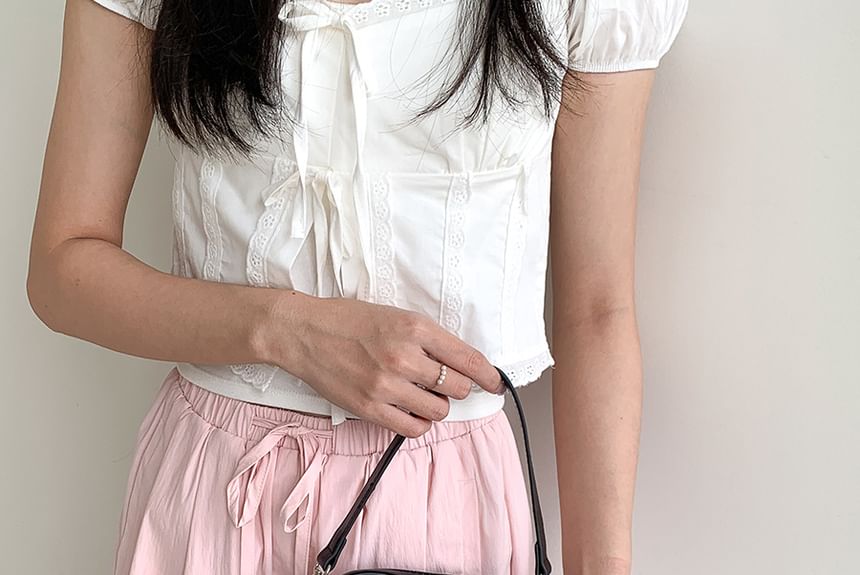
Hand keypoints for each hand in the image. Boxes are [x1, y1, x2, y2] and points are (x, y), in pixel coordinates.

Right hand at [265, 294, 503, 436]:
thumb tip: (462, 364)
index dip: (489, 376)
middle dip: (457, 388)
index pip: (469, 360)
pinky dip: (419, 422)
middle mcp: (404, 357)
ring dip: (437, 405)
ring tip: (421, 394)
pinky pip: (413, 428)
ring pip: (439, 411)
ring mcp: (386, 385)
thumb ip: (429, 339)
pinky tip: (411, 409)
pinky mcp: (369, 407)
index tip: (495, 384)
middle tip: (445, 383)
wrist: (304, 332)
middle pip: (458, 389)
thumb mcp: (396, 316)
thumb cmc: (349, 321)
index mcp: (415, 328)